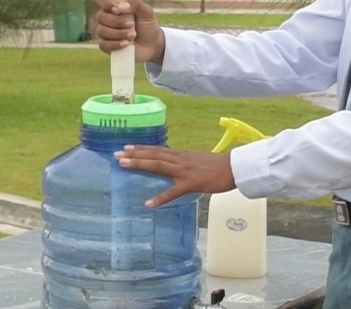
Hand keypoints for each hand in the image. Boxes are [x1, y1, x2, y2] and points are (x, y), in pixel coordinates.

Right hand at [92, 0, 165, 63]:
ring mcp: (105, 32)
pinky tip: (126, 43)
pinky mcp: (106, 46)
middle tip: (132, 25)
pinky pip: (103, 44)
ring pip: (101, 31)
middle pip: (100, 16)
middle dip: (117, 21)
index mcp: (115, 6)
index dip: (106, 3)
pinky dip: (115, 44)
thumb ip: (136, 4)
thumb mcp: (147, 12)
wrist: (152, 45)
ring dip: (118, 33)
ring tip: (133, 35)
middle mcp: (107, 18)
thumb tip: (121, 6)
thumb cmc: (147, 25)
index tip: (117, 10)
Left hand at [115, 145, 235, 206]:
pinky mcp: (191, 183)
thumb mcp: (199, 161)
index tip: (127, 146)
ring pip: (158, 166)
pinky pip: (173, 192)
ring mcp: (184, 171)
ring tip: (123, 165)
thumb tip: (176, 165)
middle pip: (153, 155)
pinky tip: (149, 203)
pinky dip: (160, 198)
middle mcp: (180, 160)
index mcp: (182, 155)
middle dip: (134, 154)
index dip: (142, 148)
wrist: (234, 167)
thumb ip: (186, 163)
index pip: (158, 150)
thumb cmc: (219, 166)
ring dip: (140, 164)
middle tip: (116, 154)